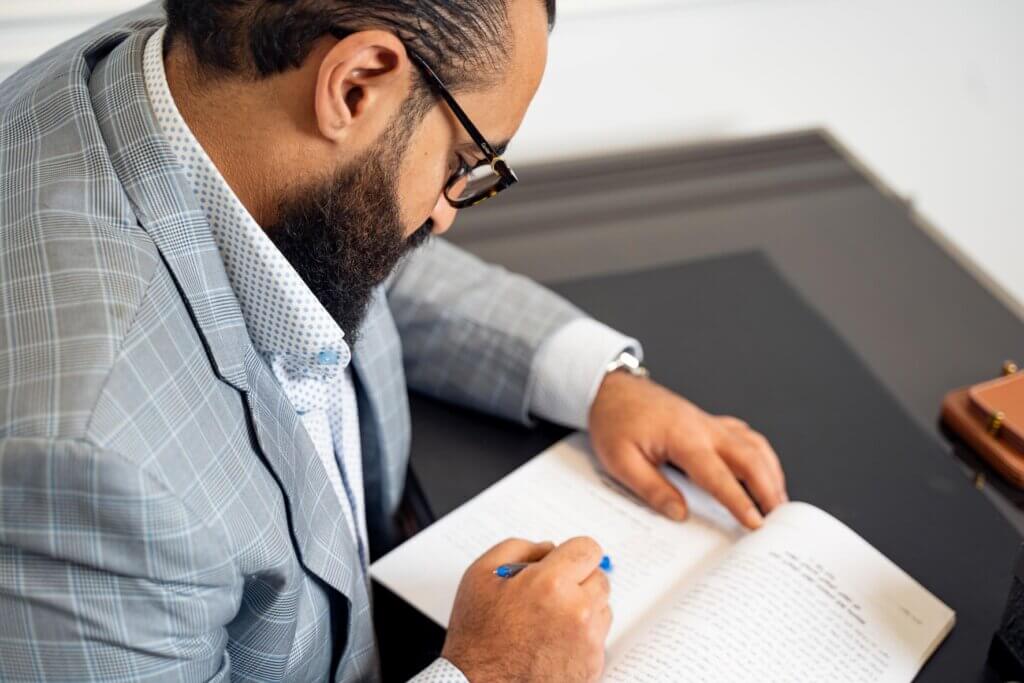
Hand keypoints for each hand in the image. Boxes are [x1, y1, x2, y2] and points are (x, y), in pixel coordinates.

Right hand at [442, 537, 611, 682]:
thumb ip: (518, 549)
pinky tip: (553, 642)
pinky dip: (582, 637)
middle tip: (550, 595)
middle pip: (600, 578)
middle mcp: (576, 611)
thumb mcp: (480, 575)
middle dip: (578, 581)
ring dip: (583, 609)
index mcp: (550, 584)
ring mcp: (588, 642)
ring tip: (549, 621)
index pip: (588, 549)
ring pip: (602, 608)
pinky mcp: (592, 666)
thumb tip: (548, 548)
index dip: (573, 553)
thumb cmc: (476, 638)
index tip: (564, 562)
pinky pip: (598, 639)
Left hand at [589, 372, 786, 528]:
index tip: (756, 523)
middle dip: (770, 489)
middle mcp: (703, 427)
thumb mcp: (620, 461)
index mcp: (683, 437)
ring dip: (770, 472)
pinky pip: (745, 436)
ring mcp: (709, 422)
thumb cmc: (614, 421)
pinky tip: (764, 470)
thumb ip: (652, 488)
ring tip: (779, 501)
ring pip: (754, 445)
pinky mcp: (708, 422)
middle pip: (750, 457)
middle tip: (780, 519)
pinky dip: (761, 455)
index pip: (718, 475)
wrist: (611, 389)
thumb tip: (680, 513)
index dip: (740, 501)